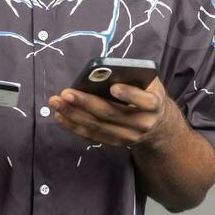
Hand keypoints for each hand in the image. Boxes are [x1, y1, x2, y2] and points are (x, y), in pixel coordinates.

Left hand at [47, 77, 179, 150]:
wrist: (157, 124)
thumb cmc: (147, 94)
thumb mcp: (149, 83)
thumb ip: (133, 77)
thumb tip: (105, 71)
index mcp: (155, 104)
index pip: (144, 101)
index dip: (130, 95)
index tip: (114, 87)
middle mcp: (143, 124)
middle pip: (112, 114)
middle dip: (86, 102)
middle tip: (66, 92)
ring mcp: (129, 137)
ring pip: (98, 126)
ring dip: (74, 114)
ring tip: (56, 102)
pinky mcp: (116, 143)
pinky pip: (92, 135)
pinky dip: (74, 126)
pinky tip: (60, 115)